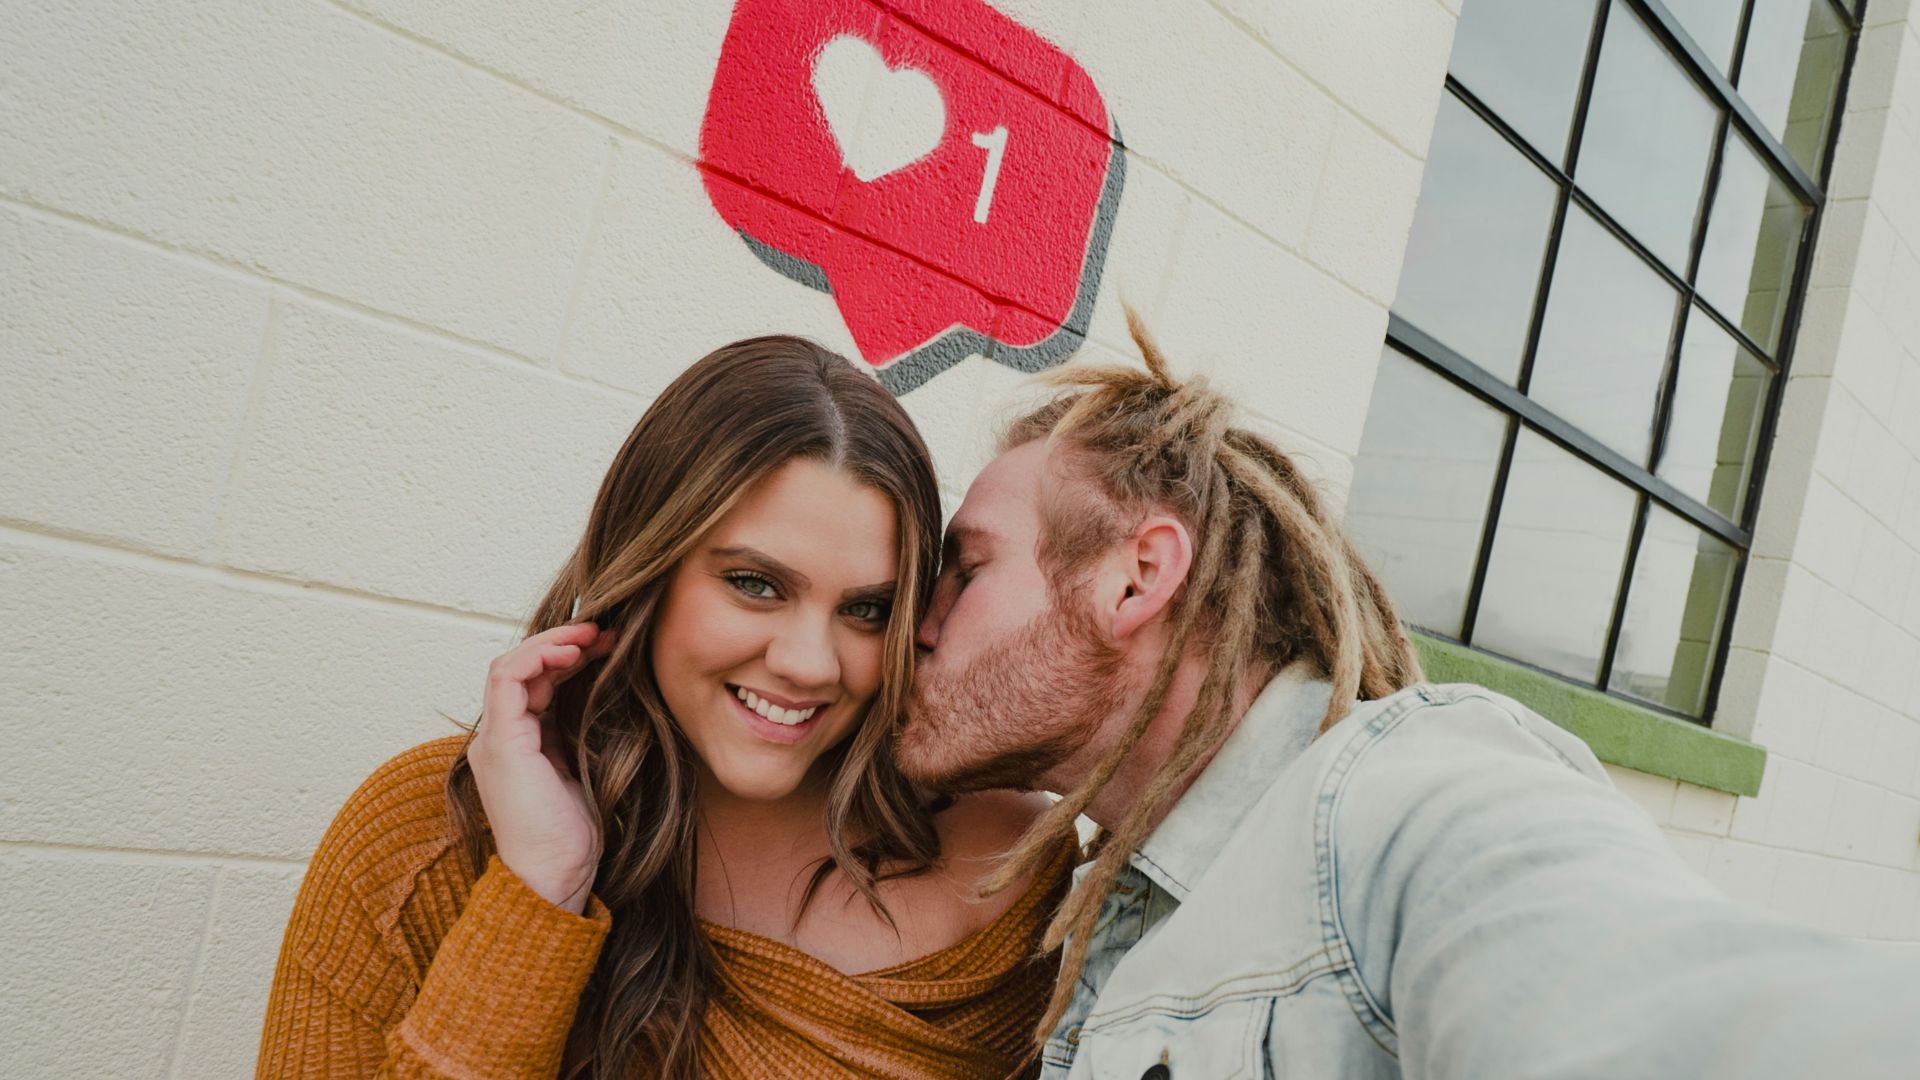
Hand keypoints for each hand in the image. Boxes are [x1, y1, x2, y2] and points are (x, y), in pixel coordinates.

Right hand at [468, 621, 614, 913]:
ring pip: (511, 665)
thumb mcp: (584, 770)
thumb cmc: (574, 836)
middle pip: (523, 669)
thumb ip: (581, 734)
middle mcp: (498, 738)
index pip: (536, 682)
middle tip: (608, 631)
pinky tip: (572, 650)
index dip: (570, 657)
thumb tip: (611, 697)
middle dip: (565, 642)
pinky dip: (538, 655)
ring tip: (593, 633)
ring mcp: (494, 739)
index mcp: (517, 744)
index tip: (611, 645)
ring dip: (554, 642)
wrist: (553, 877)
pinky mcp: (500, 742)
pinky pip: (508, 679)